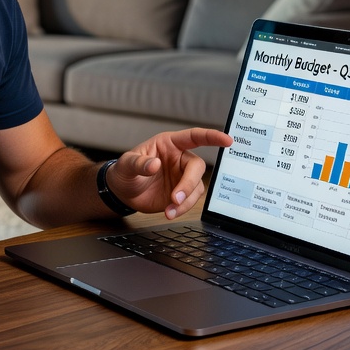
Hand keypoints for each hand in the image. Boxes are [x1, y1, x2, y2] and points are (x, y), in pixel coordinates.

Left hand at [107, 128, 232, 218]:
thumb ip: (139, 163)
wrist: (122, 192)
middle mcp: (180, 159)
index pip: (194, 137)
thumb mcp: (126, 164)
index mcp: (169, 144)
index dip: (211, 137)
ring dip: (186, 200)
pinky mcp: (182, 194)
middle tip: (175, 197)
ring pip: (196, 187)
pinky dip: (182, 209)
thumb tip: (154, 164)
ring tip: (169, 209)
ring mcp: (182, 177)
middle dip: (188, 183)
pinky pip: (190, 201)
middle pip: (197, 167)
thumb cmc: (125, 171)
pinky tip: (170, 212)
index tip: (227, 140)